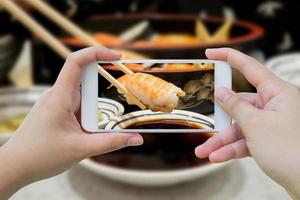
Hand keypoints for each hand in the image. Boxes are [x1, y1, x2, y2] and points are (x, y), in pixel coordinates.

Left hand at [0, 46, 142, 198]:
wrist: (15, 166)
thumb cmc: (39, 156)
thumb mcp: (81, 149)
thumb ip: (111, 142)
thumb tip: (137, 138)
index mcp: (59, 97)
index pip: (76, 62)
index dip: (96, 52)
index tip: (117, 56)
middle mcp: (57, 95)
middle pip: (85, 77)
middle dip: (105, 84)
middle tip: (124, 91)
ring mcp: (57, 103)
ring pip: (83, 93)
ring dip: (98, 102)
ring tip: (109, 115)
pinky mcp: (58, 112)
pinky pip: (78, 104)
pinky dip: (91, 110)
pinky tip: (95, 125)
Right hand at [195, 48, 299, 197]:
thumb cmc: (292, 152)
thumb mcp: (255, 125)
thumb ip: (235, 107)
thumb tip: (222, 93)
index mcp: (278, 93)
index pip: (250, 67)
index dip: (229, 57)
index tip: (211, 53)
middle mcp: (276, 106)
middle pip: (240, 105)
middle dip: (221, 120)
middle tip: (205, 125)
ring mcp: (272, 124)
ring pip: (240, 127)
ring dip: (222, 140)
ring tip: (205, 151)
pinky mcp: (269, 140)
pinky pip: (245, 140)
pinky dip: (232, 148)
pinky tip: (218, 156)